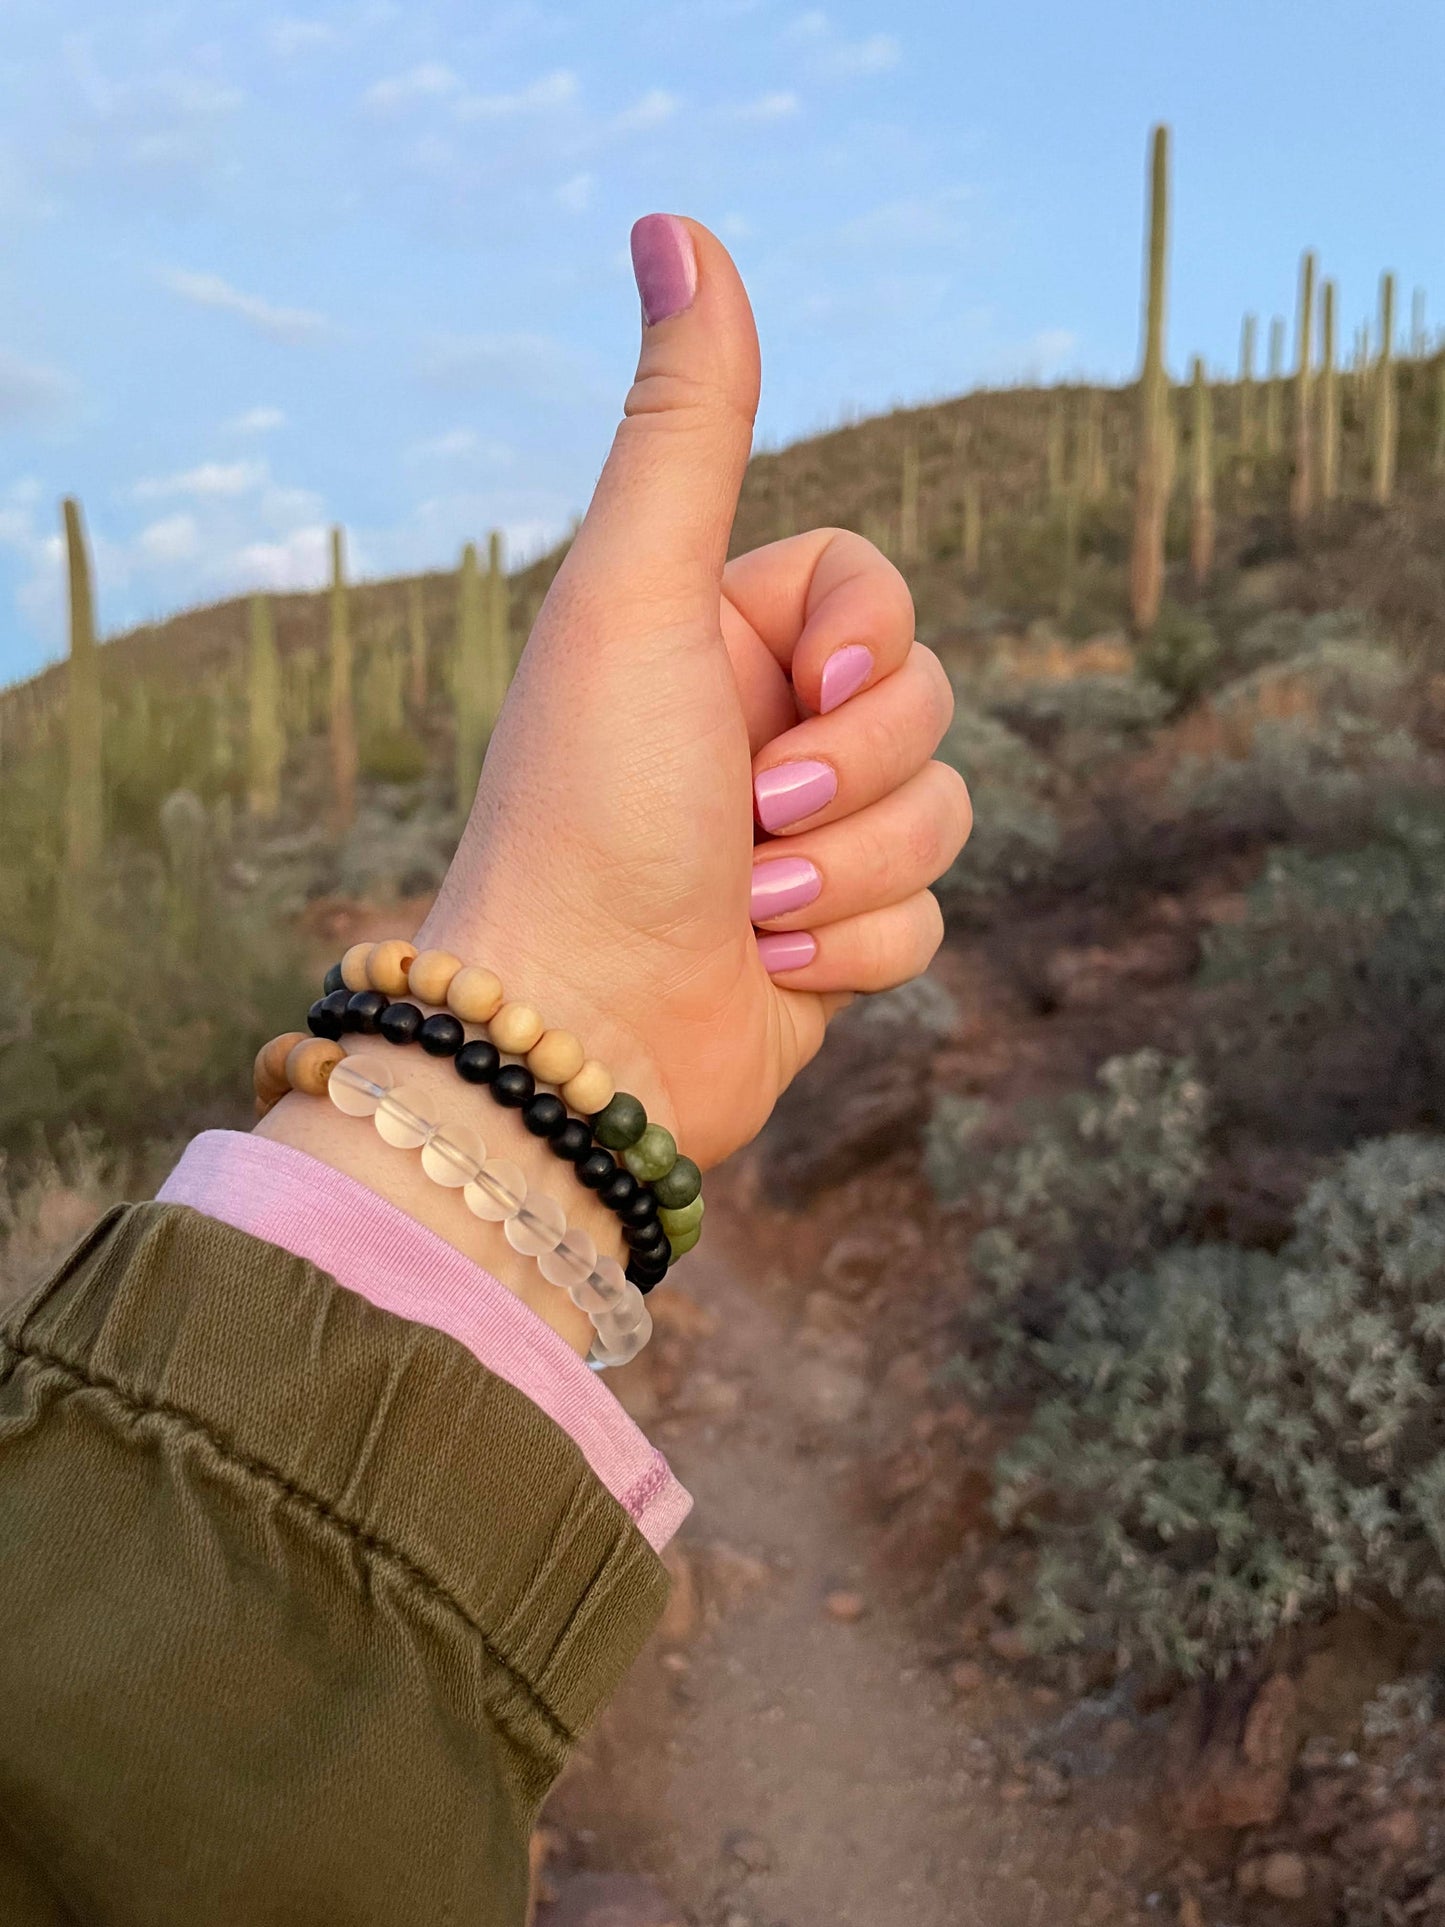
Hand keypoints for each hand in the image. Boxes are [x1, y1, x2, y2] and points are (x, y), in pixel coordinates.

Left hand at [420, 215, 970, 1168]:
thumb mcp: (637, 595)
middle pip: (927, 702)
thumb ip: (685, 425)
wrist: (575, 1037)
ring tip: (746, 906)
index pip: (876, 589)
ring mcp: (799, 839)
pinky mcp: (829, 939)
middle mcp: (758, 729)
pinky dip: (851, 949)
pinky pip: (926, 918)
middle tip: (750, 817)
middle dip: (856, 776)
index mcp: (713, 637)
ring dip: (849, 872)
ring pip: (943, 816)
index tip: (803, 695)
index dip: (869, 642)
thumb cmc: (588, 811)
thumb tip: (674, 222)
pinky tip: (766, 968)